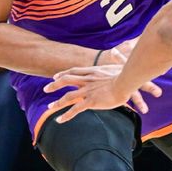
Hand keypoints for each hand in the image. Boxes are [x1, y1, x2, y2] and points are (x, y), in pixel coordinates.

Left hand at [44, 64, 161, 123]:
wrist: (125, 82)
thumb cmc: (125, 74)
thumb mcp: (118, 64)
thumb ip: (116, 57)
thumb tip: (116, 50)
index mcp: (92, 71)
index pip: (73, 70)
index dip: (63, 73)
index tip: (55, 76)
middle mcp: (86, 80)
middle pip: (66, 80)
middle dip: (54, 85)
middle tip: (46, 88)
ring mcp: (87, 91)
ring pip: (67, 97)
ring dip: (57, 103)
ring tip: (50, 107)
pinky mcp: (90, 101)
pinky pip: (74, 110)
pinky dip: (66, 116)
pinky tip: (60, 120)